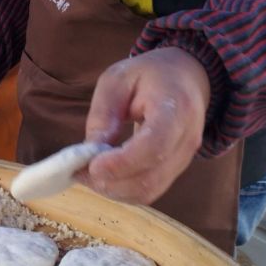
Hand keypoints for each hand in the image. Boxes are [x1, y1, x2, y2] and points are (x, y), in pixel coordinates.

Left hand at [75, 47, 210, 205]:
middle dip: (110, 181)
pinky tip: (104, 176)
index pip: (154, 146)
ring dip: (114, 189)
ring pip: (149, 190)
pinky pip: (150, 190)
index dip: (122, 163)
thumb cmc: (149, 75)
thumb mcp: (117, 80)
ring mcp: (185, 158)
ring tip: (87, 173)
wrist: (186, 78)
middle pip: (150, 177)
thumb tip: (89, 152)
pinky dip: (123, 190)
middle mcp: (187, 139)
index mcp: (176, 108)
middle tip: (78, 171)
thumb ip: (103, 114)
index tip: (91, 165)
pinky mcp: (176, 170)